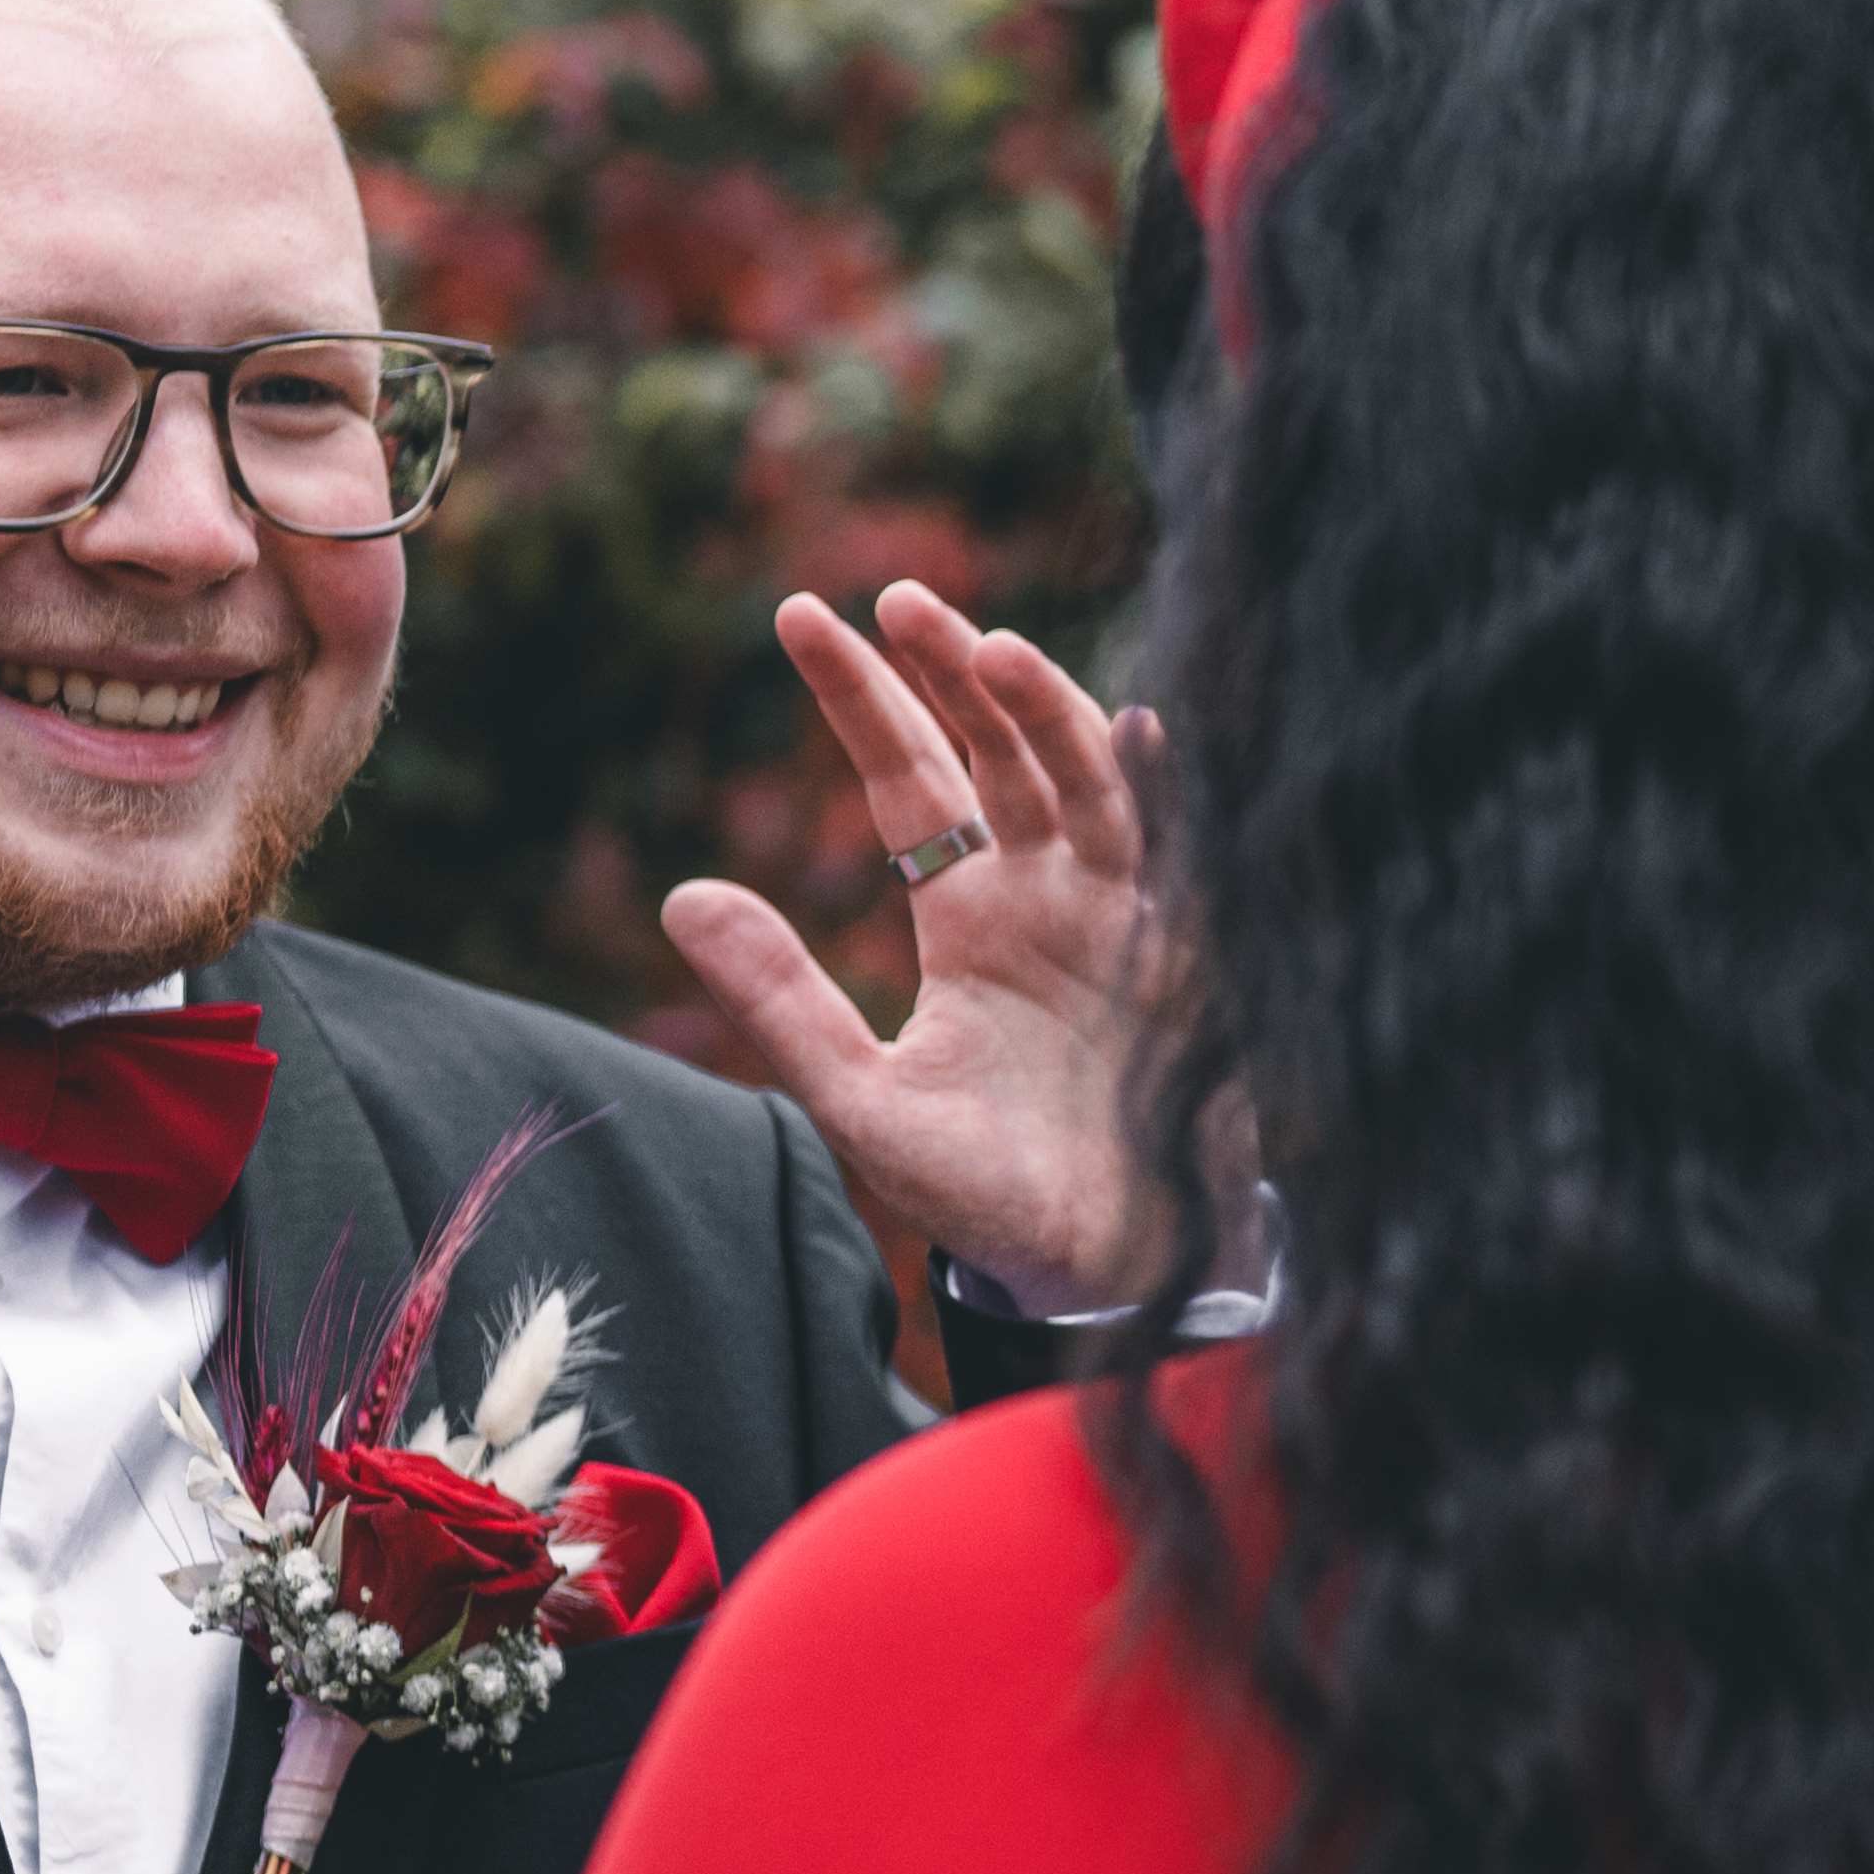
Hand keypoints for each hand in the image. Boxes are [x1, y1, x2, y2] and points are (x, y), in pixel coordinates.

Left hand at [664, 583, 1183, 1317]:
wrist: (1108, 1273)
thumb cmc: (987, 1194)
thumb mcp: (861, 1102)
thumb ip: (779, 1000)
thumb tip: (681, 893)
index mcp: (971, 917)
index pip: (909, 778)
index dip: (860, 696)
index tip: (799, 614)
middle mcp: (1051, 895)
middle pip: (1000, 749)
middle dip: (954, 670)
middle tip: (898, 600)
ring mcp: (1127, 916)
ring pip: (1086, 779)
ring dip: (1043, 713)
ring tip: (989, 651)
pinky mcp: (1192, 957)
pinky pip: (1184, 854)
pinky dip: (1165, 790)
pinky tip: (1143, 728)